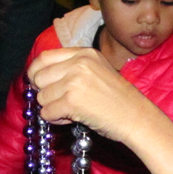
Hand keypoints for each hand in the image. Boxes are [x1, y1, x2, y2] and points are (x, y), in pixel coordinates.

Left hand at [29, 47, 172, 173]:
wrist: (136, 116)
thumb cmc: (117, 98)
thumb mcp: (97, 70)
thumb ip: (71, 67)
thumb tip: (39, 76)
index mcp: (84, 53)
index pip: (44, 57)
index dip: (36, 72)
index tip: (39, 84)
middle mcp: (78, 63)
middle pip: (38, 77)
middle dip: (44, 93)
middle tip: (59, 102)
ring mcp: (74, 81)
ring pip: (41, 97)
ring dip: (51, 108)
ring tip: (71, 111)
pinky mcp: (71, 101)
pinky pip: (47, 113)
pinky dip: (56, 120)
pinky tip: (72, 119)